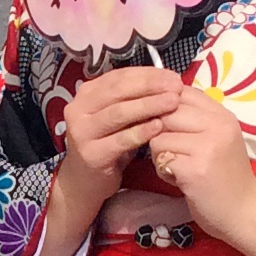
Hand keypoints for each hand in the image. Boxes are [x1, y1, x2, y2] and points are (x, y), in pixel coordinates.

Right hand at [37, 64, 180, 255]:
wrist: (85, 180)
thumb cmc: (107, 143)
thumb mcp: (118, 117)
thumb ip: (134, 98)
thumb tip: (168, 81)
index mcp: (87, 94)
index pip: (119, 76)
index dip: (148, 74)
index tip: (173, 76)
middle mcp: (78, 109)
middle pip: (118, 91)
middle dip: (150, 87)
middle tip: (176, 87)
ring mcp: (82, 132)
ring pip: (118, 113)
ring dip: (148, 106)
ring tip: (173, 102)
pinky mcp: (91, 154)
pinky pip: (120, 140)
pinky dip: (140, 132)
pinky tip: (159, 127)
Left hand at [151, 85, 255, 255]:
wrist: (244, 212)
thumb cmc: (225, 176)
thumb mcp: (217, 139)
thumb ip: (195, 119)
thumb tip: (158, 100)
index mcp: (223, 115)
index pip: (182, 91)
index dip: (165, 105)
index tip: (167, 125)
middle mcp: (218, 125)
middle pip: (166, 112)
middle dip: (159, 132)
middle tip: (171, 152)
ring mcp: (208, 146)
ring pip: (158, 135)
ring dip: (159, 154)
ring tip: (177, 167)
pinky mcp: (195, 168)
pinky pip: (161, 158)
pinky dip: (163, 170)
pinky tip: (178, 179)